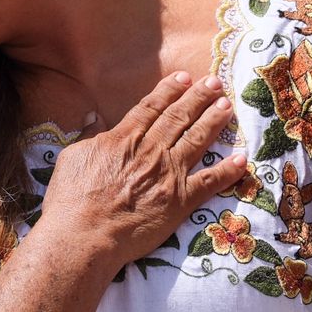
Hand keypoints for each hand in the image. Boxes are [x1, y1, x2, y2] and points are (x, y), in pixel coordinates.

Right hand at [40, 72, 245, 264]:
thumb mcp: (72, 157)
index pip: (152, 107)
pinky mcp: (180, 202)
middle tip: (215, 82)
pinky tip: (241, 158)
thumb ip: (89, 136)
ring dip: (214, 120)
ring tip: (227, 105)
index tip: (184, 77)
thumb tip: (94, 119)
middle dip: (199, 97)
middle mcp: (151, 150)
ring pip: (197, 140)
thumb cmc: (70, 199)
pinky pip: (210, 182)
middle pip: (179, 117)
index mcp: (124, 138)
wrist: (83, 235)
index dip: (169, 90)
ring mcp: (168, 175)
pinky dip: (227, 170)